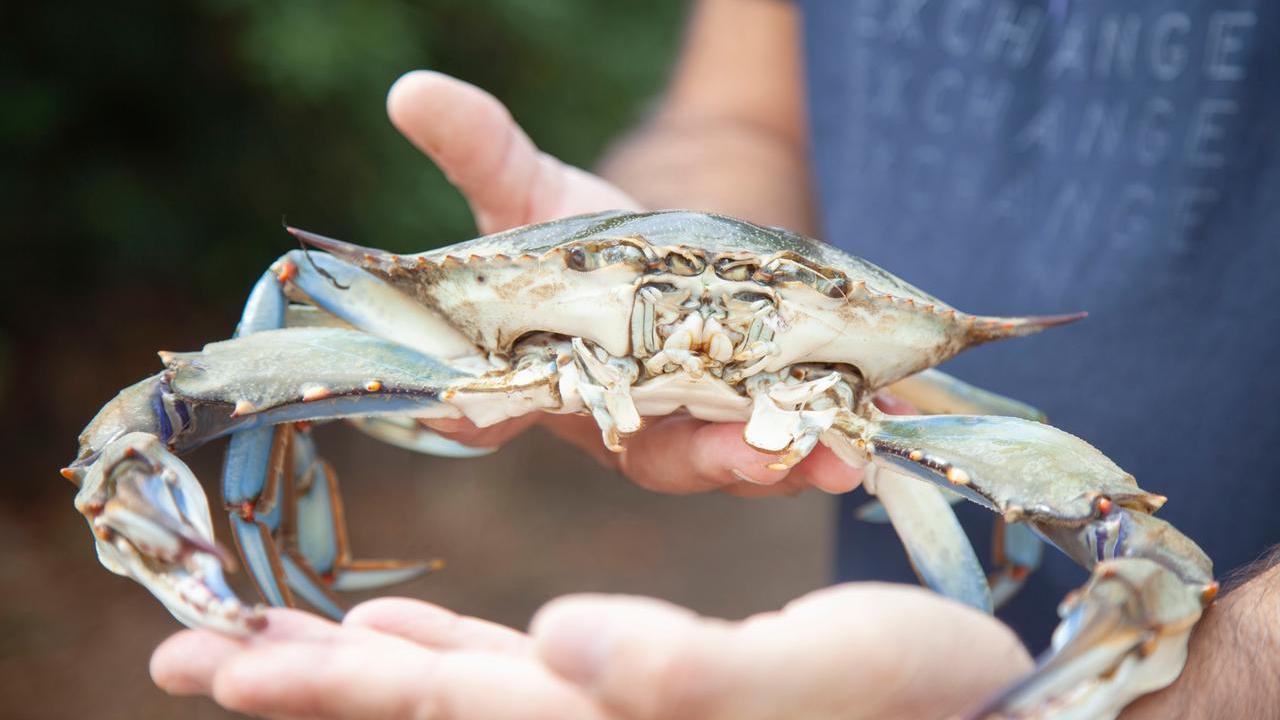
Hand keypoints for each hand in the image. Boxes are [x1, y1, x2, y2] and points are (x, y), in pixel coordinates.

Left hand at [152, 584, 1031, 719]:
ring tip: (260, 648)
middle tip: (189, 659)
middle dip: (300, 683)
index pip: (435, 712)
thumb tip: (560, 640)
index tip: (217, 663)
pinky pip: (509, 676)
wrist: (973, 719)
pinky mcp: (632, 688)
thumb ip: (677, 673)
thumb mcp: (806, 680)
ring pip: (448, 691)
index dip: (319, 688)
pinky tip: (396, 635)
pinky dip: (443, 658)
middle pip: (414, 709)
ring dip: (352, 668)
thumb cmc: (911, 702)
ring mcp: (603, 713)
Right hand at [386, 70, 857, 497]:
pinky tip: (884, 409)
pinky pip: (794, 427)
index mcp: (544, 379)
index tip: (481, 425)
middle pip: (654, 454)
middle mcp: (619, 416)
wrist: (636, 254)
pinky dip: (837, 423)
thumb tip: (411, 90)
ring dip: (787, 457)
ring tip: (838, 454)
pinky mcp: (750, 405)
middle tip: (753, 454)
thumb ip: (480, 149)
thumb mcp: (526, 187)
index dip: (485, 422)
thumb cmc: (567, 237)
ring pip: (735, 456)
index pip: (498, 411)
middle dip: (705, 456)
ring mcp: (691, 420)